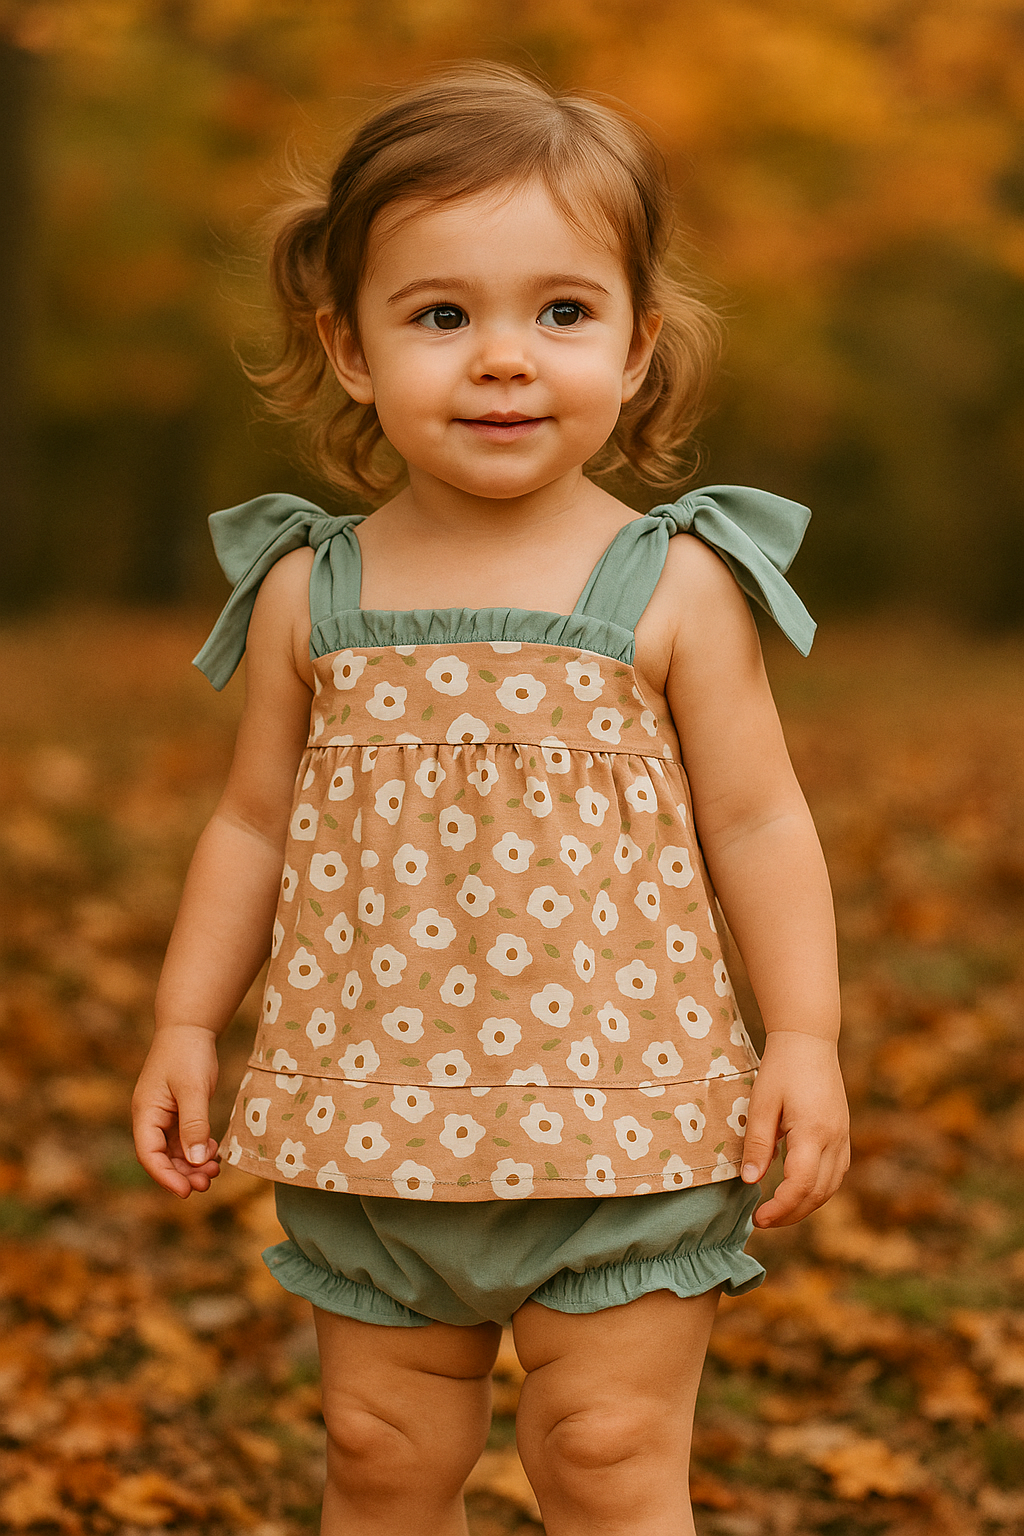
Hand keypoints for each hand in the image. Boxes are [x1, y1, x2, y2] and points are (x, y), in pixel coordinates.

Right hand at [132, 1024, 221, 1197]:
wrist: (190, 1027)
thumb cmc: (187, 1053)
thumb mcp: (193, 1089)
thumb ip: (194, 1124)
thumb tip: (195, 1160)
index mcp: (146, 1112)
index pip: (149, 1154)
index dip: (165, 1176)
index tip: (186, 1191)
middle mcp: (151, 1117)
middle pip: (161, 1157)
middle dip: (183, 1173)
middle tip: (207, 1183)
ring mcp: (164, 1115)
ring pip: (174, 1151)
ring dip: (192, 1164)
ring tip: (214, 1172)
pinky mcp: (178, 1111)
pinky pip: (185, 1139)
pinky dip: (198, 1149)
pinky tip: (214, 1153)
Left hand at [740, 1030, 848, 1227]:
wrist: (809, 1040)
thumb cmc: (781, 1068)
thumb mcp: (761, 1103)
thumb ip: (757, 1143)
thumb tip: (750, 1181)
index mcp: (814, 1131)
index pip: (801, 1184)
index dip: (781, 1208)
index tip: (758, 1217)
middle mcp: (835, 1139)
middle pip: (819, 1193)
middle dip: (791, 1214)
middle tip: (762, 1220)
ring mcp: (843, 1137)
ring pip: (831, 1187)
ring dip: (806, 1205)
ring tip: (777, 1211)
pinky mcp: (843, 1134)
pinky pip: (836, 1173)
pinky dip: (818, 1190)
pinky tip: (798, 1191)